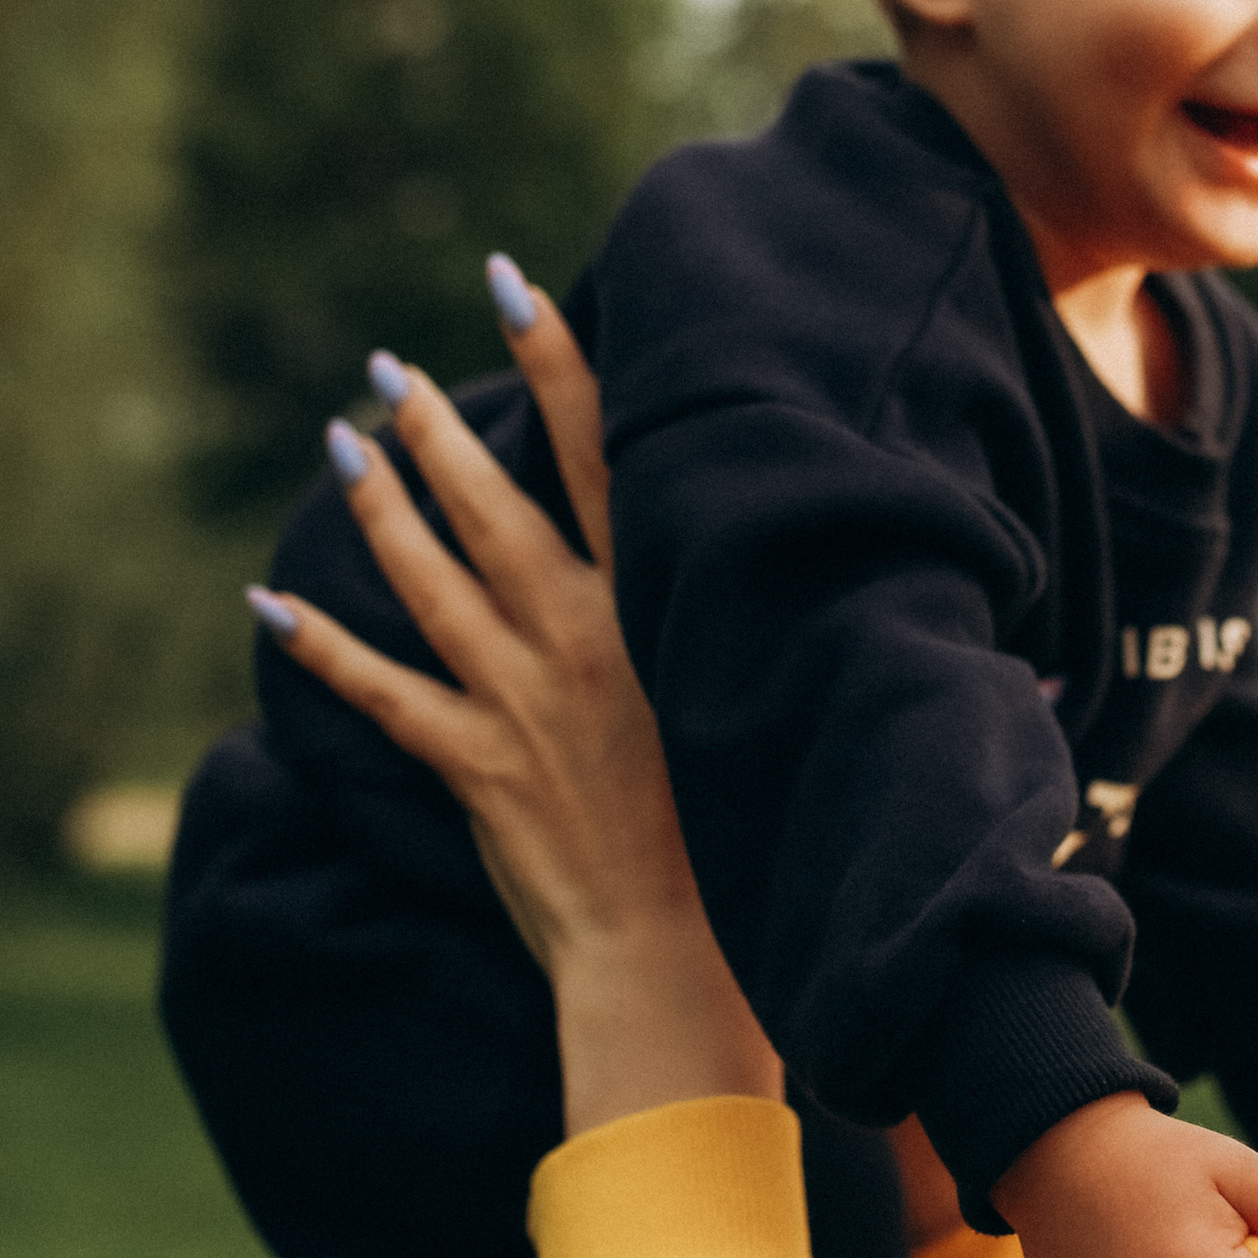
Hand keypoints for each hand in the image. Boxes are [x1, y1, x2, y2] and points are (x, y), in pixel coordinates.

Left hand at [250, 277, 780, 1131]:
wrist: (684, 970)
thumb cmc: (762, 852)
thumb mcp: (809, 721)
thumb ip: (849, 657)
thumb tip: (990, 644)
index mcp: (661, 612)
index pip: (609, 458)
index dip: (559, 365)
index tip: (519, 287)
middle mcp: (584, 639)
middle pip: (497, 505)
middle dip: (438, 426)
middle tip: (388, 367)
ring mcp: (520, 702)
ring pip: (432, 579)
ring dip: (382, 506)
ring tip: (342, 437)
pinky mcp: (472, 769)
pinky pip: (381, 694)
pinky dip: (320, 647)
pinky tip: (267, 600)